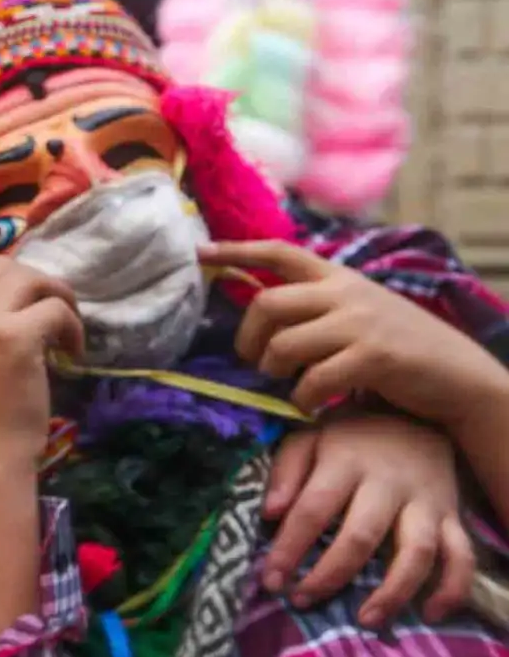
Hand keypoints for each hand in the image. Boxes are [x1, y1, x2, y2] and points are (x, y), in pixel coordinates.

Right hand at [0, 256, 82, 474]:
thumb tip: (15, 295)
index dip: (2, 273)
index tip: (24, 297)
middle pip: (0, 266)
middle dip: (34, 281)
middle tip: (52, 309)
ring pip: (29, 278)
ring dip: (57, 296)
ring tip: (66, 328)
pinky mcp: (14, 337)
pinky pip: (54, 309)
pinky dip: (72, 326)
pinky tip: (72, 351)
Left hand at [205, 239, 508, 428]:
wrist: (457, 374)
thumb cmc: (398, 347)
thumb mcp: (358, 310)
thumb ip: (316, 304)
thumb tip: (258, 307)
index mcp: (339, 276)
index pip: (279, 251)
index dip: (236, 250)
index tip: (199, 253)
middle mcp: (346, 292)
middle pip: (267, 303)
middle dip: (248, 337)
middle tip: (253, 361)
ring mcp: (360, 323)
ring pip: (284, 344)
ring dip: (273, 370)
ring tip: (285, 384)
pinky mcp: (373, 357)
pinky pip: (313, 379)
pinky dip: (302, 398)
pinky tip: (309, 405)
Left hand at [261, 414, 472, 627]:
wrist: (417, 412)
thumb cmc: (352, 433)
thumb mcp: (311, 436)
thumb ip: (286, 470)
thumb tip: (269, 513)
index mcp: (346, 462)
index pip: (313, 509)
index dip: (290, 548)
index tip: (270, 580)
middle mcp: (389, 484)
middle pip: (362, 535)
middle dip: (330, 574)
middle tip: (302, 600)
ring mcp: (427, 502)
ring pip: (417, 552)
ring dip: (392, 591)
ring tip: (365, 619)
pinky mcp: (454, 516)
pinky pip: (462, 557)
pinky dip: (451, 589)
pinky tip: (429, 614)